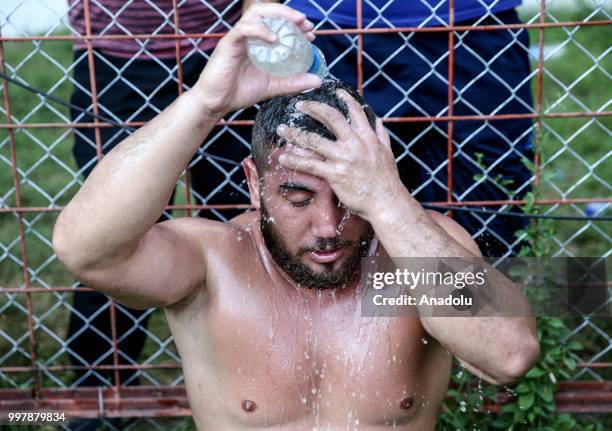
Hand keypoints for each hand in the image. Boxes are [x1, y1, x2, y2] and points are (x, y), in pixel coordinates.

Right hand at [194, 3, 321, 117]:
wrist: (216, 103)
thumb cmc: (240, 91)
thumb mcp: (273, 86)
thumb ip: (293, 82)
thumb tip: (318, 80)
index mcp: (257, 41)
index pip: (276, 22)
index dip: (294, 23)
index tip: (310, 33)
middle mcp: (248, 35)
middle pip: (267, 11)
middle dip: (288, 13)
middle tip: (305, 23)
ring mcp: (237, 37)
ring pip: (255, 13)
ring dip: (277, 14)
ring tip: (294, 23)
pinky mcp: (228, 44)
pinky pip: (243, 29)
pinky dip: (259, 30)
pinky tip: (273, 39)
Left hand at [276, 89, 404, 219]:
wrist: (386, 202)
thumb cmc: (387, 180)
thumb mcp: (387, 153)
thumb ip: (381, 135)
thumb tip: (378, 120)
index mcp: (368, 137)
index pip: (355, 111)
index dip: (344, 99)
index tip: (334, 90)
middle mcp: (355, 144)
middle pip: (331, 118)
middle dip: (313, 108)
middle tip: (299, 104)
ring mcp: (344, 158)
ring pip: (315, 140)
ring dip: (296, 133)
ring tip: (282, 129)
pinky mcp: (335, 174)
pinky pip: (311, 165)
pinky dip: (295, 161)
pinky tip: (283, 159)